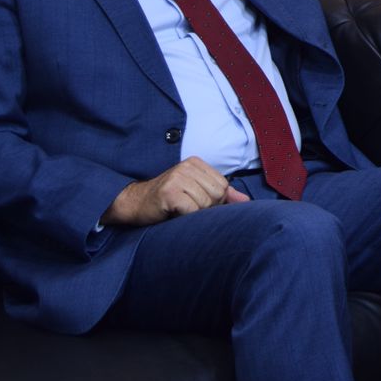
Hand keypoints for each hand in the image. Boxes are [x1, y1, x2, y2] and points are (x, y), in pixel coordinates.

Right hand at [103, 156, 249, 225]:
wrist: (134, 203)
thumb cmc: (167, 200)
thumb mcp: (195, 192)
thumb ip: (222, 195)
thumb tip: (246, 201)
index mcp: (196, 163)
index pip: (223, 186)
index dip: (214, 201)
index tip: (196, 203)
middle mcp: (187, 166)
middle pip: (217, 194)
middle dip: (206, 208)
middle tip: (186, 208)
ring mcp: (177, 177)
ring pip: (206, 204)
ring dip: (194, 214)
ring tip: (179, 210)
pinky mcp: (169, 192)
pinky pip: (192, 211)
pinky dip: (185, 217)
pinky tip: (173, 213)